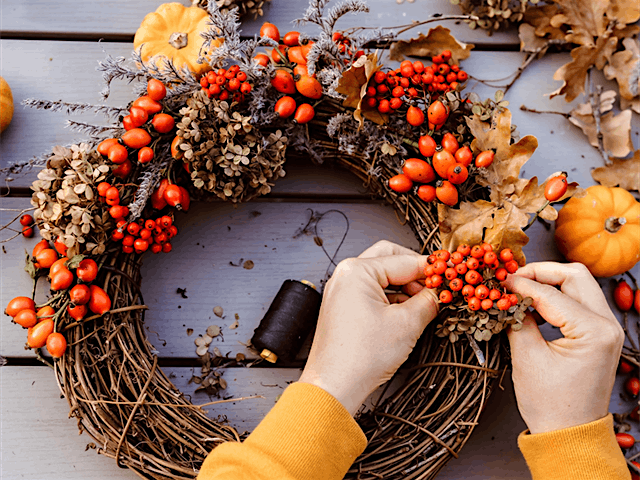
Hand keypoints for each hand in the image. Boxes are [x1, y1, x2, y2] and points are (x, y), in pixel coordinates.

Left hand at [298, 241, 438, 415]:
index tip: (450, 275)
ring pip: (382, 276)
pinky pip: (372, 292)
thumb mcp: (407, 324)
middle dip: (415, 273)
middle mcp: (345, 275)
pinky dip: (391, 299)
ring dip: (404, 287)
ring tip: (424, 305)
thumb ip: (429, 301)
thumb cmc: (359, 357)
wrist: (335, 386)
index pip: (404, 260)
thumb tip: (440, 292)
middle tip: (436, 287)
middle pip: (390, 259)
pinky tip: (407, 314)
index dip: (432, 270)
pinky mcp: (343, 307)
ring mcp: (342, 291)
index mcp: (357, 271)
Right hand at [503, 262, 623, 433]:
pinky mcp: (599, 333)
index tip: (497, 280)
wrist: (569, 433)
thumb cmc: (550, 403)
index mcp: (594, 331)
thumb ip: (517, 319)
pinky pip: (579, 300)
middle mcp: (607, 325)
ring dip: (549, 281)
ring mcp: (607, 328)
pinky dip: (556, 295)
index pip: (551, 293)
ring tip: (520, 288)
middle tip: (511, 279)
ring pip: (579, 284)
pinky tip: (534, 302)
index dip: (520, 284)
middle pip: (574, 276)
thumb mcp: (527, 357)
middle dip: (540, 272)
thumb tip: (506, 294)